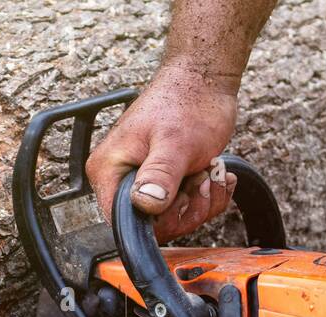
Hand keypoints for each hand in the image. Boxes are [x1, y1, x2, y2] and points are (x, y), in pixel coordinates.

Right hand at [86, 65, 239, 241]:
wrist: (205, 81)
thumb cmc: (186, 103)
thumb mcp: (175, 143)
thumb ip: (160, 175)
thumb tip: (145, 203)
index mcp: (110, 171)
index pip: (125, 223)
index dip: (159, 220)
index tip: (182, 196)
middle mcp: (121, 180)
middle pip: (155, 226)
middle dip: (188, 208)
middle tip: (201, 177)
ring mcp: (145, 182)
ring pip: (176, 219)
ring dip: (203, 201)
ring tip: (210, 170)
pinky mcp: (166, 183)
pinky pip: (188, 208)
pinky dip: (209, 196)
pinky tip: (215, 173)